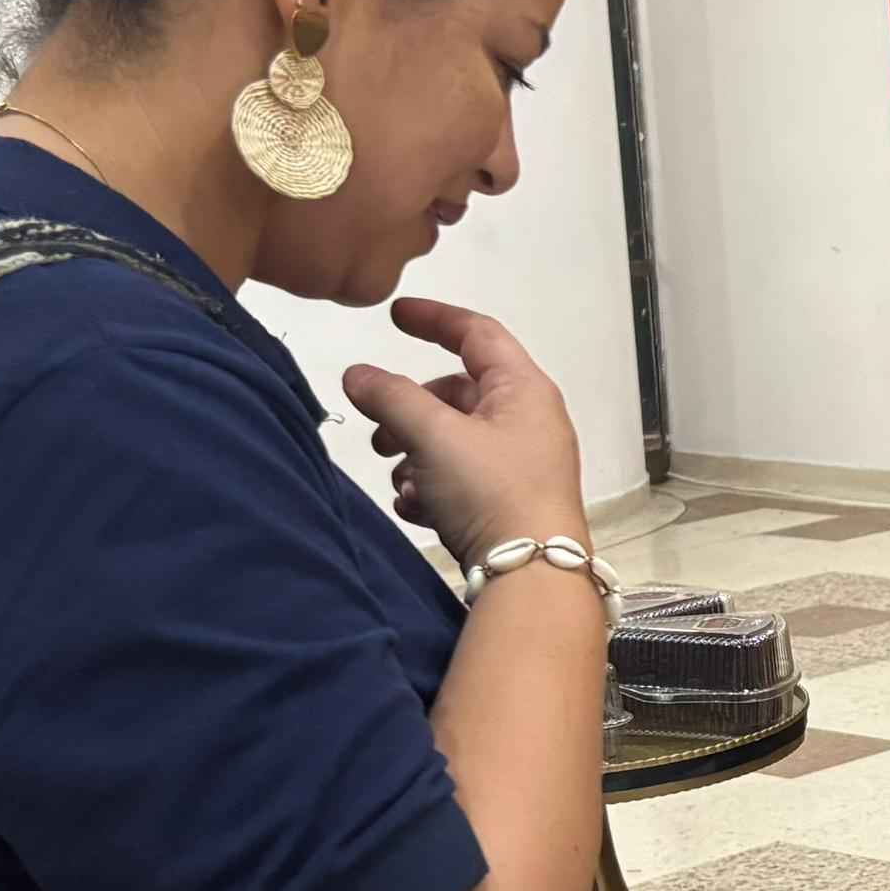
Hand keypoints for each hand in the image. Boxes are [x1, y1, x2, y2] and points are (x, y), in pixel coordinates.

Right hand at [345, 298, 584, 562]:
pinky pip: (461, 482)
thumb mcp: (434, 436)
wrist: (532, 575)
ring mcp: (521, 465)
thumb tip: (357, 375)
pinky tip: (415, 509)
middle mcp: (528, 421)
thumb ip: (391, 398)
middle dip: (409, 412)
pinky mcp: (510, 504)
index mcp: (523, 389)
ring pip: (453, 443)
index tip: (394, 316)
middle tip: (378, 436)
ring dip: (416, 457)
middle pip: (457, 396)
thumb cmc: (492, 489)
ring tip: (400, 482)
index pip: (477, 334)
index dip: (434, 319)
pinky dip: (432, 488)